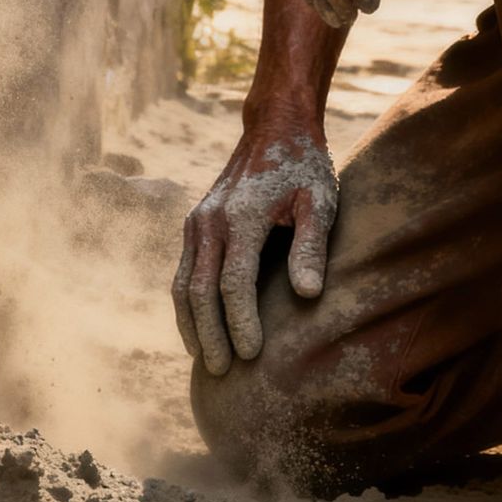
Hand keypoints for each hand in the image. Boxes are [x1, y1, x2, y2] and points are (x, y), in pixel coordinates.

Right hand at [173, 120, 338, 377]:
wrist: (275, 128)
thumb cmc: (305, 167)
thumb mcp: (320, 200)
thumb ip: (311, 246)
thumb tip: (307, 295)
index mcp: (241, 215)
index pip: (233, 283)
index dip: (240, 323)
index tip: (253, 356)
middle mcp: (210, 220)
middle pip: (200, 291)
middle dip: (211, 335)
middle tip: (222, 373)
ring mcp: (197, 221)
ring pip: (182, 284)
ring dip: (191, 325)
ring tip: (206, 360)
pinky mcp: (194, 224)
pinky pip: (181, 272)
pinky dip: (185, 305)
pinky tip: (198, 329)